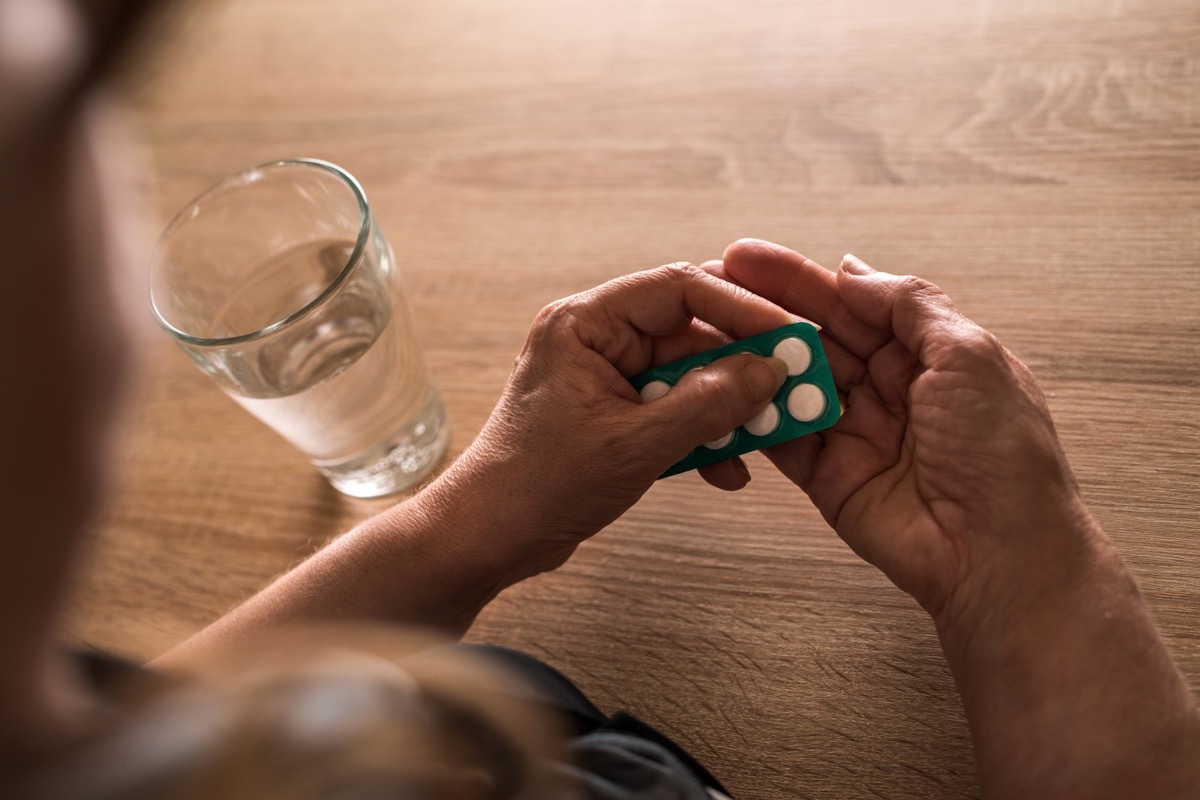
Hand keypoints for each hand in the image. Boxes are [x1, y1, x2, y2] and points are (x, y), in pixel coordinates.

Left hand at [438, 263, 792, 580]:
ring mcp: (604, 377)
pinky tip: (726, 467)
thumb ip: (707, 405)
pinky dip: (702, 434)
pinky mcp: (612, 414)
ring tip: (764, 432)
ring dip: (726, 406)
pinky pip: (672, 409)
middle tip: (790, 383)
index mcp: (585, 323)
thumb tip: (767, 372)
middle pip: (689, 331)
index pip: (678, 288)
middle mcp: (594, 339)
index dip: (740, 307)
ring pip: (687, 375)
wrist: (488, 538)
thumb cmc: (537, 484)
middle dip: (740, 363)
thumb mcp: (634, 444)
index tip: (787, 333)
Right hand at [705, 239, 1097, 630]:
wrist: (999, 555)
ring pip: (790, 383)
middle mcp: (888, 389)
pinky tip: (720, 388)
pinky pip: (781, 438)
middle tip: (708, 281)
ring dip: (751, 357)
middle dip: (763, 308)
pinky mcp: (827, 477)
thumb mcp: (969, 357)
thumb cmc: (1004, 455)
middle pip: (814, 337)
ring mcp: (854, 433)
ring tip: (703, 332)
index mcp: (926, 354)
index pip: (852, 303)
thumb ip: (909, 306)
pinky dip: (751, 415)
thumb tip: (852, 270)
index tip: (746, 255)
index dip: (799, 278)